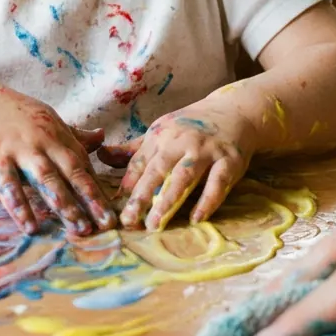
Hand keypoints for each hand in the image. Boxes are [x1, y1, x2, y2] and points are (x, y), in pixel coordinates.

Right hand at [0, 84, 115, 236]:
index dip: (98, 188)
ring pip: (46, 178)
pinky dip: (20, 205)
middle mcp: (43, 140)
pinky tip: (30, 226)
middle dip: (90, 198)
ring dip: (64, 204)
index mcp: (57, 133)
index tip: (113, 211)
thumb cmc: (11, 112)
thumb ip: (73, 134)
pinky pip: (9, 184)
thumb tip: (102, 137)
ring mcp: (19, 148)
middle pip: (71, 171)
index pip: (83, 163)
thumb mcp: (46, 118)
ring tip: (78, 227)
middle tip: (106, 223)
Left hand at [98, 95, 256, 229]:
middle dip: (142, 194)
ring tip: (155, 224)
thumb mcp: (160, 131)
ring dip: (169, 200)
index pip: (139, 163)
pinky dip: (207, 201)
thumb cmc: (191, 126)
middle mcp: (181, 141)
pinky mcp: (230, 161)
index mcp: (161, 135)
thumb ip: (133, 150)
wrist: (235, 111)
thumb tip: (100, 155)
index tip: (113, 209)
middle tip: (129, 220)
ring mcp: (206, 151)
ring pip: (184, 176)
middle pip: (158, 169)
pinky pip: (217, 183)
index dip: (126, 186)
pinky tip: (196, 219)